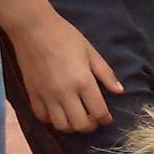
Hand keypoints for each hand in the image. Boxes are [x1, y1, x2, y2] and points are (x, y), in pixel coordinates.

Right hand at [5, 5, 122, 132]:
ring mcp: (47, 95)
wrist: (32, 27)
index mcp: (83, 81)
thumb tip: (120, 91)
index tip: (106, 118)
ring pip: (61, 126)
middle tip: (92, 119)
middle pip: (80, 125)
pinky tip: (57, 112)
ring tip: (75, 117)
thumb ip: (105, 74)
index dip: (105, 119)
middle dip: (90, 126)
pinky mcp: (32, 93)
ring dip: (71, 126)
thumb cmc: (64, 36)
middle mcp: (65, 92)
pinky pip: (42, 117)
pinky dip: (51, 120)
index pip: (98, 112)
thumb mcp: (90, 51)